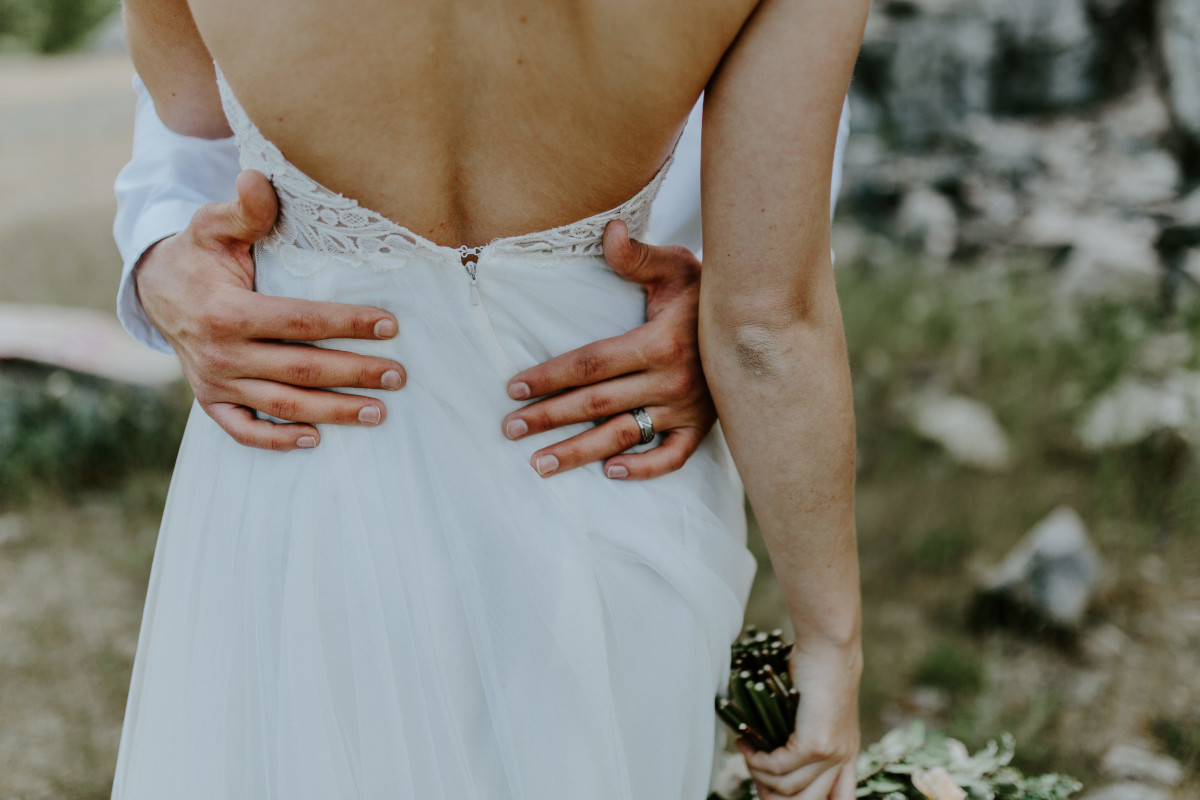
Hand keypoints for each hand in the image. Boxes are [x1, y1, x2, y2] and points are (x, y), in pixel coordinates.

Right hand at [135, 169, 405, 450]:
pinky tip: (315, 439)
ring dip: (333, 411)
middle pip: (300, 370)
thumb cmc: (199, 253)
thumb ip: (244, 209)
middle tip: (399, 376)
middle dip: (354, 373)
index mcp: (226, 311)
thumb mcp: (213, 225)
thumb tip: (259, 178)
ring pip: (282, 405)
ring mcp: (215, 382)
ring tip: (379, 412)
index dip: (346, 323)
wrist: (156, 289)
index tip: (390, 325)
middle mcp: (221, 353)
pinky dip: (277, 440)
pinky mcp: (211, 401)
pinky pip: (244, 430)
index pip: (299, 322)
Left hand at [501, 220, 715, 478]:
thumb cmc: (706, 292)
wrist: (758, 323)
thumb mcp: (675, 266)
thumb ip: (636, 256)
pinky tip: (609, 472)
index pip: (591, 364)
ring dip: (579, 453)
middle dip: (550, 417)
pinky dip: (643, 469)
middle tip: (510, 429)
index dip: (550, 377)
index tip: (514, 387)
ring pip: (623, 435)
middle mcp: (671, 380)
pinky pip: (671, 457)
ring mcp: (687, 409)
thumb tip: (608, 231)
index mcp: (659, 343)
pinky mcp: (701, 427)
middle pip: (597, 404)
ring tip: (541, 464)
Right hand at [736, 643, 860, 798]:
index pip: (839, 799)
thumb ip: (803, 737)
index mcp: (846, 754)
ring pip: (787, 788)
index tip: (773, 792)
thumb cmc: (818, 671)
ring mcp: (831, 754)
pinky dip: (757, 760)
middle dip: (774, 796)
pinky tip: (747, 742)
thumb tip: (770, 763)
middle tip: (754, 778)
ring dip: (759, 774)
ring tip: (746, 751)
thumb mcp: (816, 710)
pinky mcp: (815, 745)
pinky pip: (778, 767)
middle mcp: (843, 759)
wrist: (829, 649)